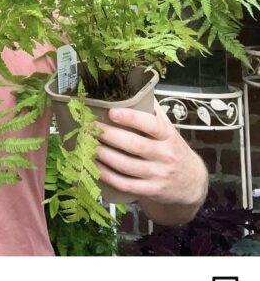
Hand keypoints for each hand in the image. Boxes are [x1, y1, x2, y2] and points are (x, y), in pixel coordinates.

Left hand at [95, 101, 207, 223]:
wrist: (191, 183)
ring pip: (126, 165)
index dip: (131, 118)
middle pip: (134, 145)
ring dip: (104, 155)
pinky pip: (125, 184)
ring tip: (88, 145)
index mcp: (169, 136)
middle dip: (109, 136)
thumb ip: (154, 114)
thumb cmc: (174, 151)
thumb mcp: (170, 132)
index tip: (112, 112)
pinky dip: (108, 176)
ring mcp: (157, 174)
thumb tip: (136, 90)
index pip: (151, 125)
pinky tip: (95, 166)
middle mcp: (164, 155)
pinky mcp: (150, 190)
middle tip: (90, 128)